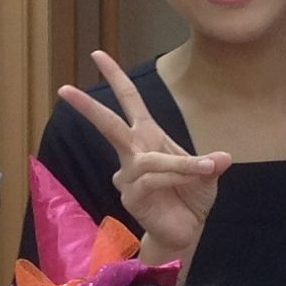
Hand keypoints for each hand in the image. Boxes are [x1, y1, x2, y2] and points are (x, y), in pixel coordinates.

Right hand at [56, 51, 229, 264]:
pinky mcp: (131, 196)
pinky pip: (155, 179)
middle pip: (109, 125)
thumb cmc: (190, 196)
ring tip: (206, 168)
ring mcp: (129, 176)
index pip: (129, 101)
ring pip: (150, 160)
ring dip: (180, 164)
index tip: (98, 55)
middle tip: (63, 89)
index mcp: (148, 137)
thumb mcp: (206, 172)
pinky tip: (194, 180)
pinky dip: (179, 177)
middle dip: (88, 106)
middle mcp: (133, 153)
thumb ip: (209, 163)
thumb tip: (222, 158)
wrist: (186, 230)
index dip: (116, 77)